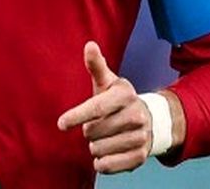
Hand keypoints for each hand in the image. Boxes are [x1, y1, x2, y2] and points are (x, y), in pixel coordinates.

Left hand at [57, 41, 152, 173]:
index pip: (96, 107)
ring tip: (104, 137)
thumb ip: (96, 66)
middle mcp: (136, 115)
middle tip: (97, 125)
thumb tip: (89, 44)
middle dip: (88, 130)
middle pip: (93, 131)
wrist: (148, 121)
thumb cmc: (117, 101)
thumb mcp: (107, 82)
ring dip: (95, 146)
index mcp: (125, 95)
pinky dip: (101, 162)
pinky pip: (107, 165)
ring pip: (98, 149)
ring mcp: (140, 136)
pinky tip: (106, 153)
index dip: (77, 116)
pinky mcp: (140, 156)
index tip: (61, 124)